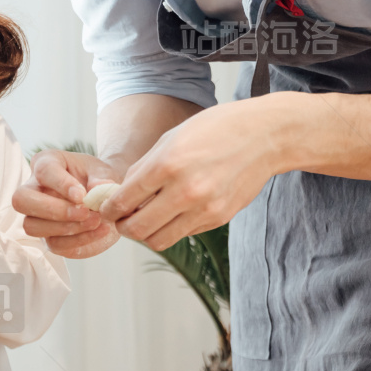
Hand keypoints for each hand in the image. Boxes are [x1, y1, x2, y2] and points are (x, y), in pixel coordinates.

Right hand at [13, 149, 124, 258]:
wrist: (107, 198)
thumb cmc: (98, 178)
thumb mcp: (104, 171)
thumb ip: (101, 178)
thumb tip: (98, 188)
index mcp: (46, 163)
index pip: (43, 171)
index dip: (61, 184)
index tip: (82, 195)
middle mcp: (34, 189)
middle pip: (21, 200)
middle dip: (53, 210)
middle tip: (84, 212)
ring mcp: (38, 216)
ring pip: (32, 226)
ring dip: (66, 227)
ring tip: (96, 220)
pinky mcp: (49, 237)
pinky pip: (55, 244)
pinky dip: (79, 240)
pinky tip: (100, 230)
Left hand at [107, 99, 277, 249]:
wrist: (264, 136)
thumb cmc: (215, 130)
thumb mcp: (171, 138)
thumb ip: (144, 168)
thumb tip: (121, 193)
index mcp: (167, 164)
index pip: (123, 201)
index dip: (108, 210)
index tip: (106, 210)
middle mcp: (184, 191)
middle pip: (138, 229)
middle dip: (124, 227)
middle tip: (123, 219)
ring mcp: (204, 208)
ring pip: (160, 240)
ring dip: (147, 233)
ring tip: (147, 219)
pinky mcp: (219, 218)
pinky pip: (184, 233)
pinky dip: (173, 227)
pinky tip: (175, 211)